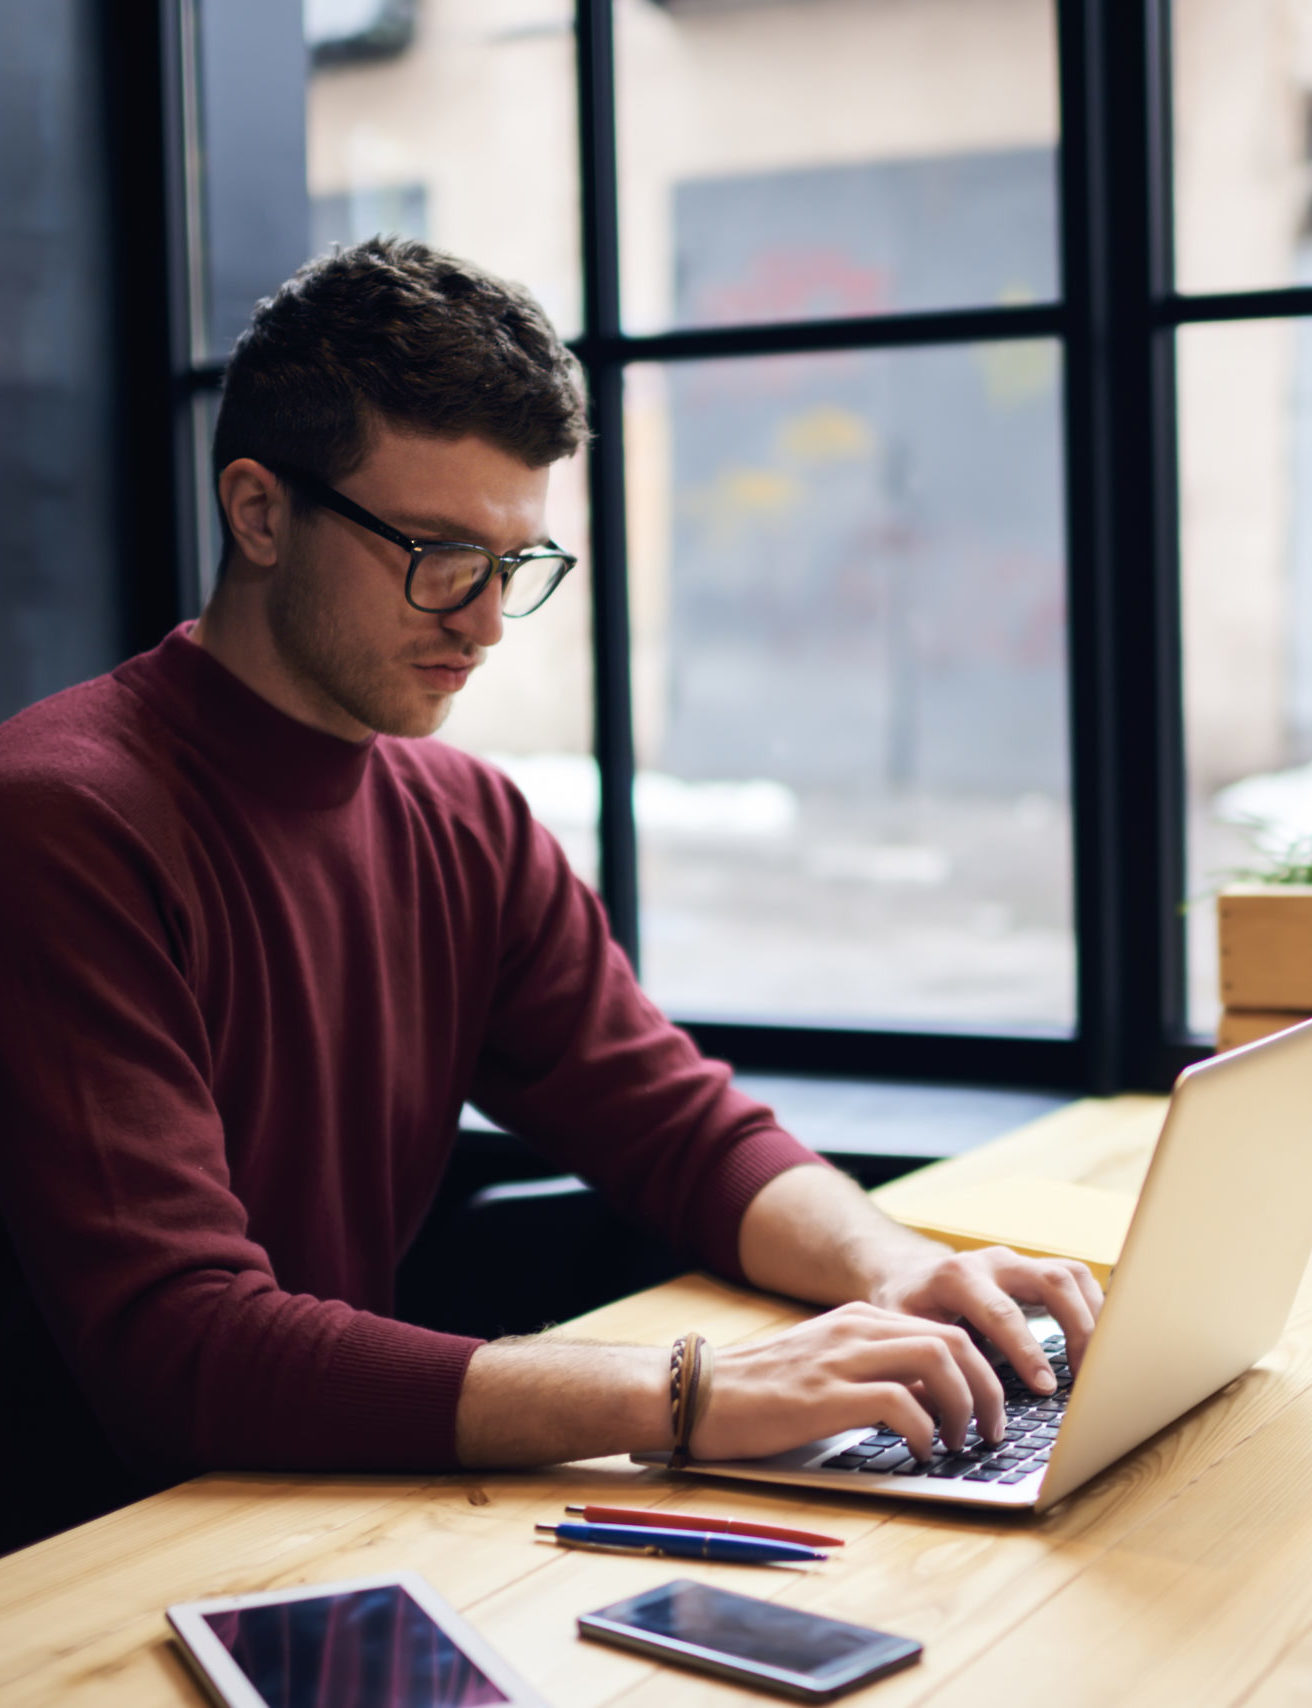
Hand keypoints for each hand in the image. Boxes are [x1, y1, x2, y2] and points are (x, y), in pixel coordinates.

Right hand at [689, 1301, 1009, 1462]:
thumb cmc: (760, 1393)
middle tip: (993, 1430)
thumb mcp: (826, 1366)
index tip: (991, 1408)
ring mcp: (841, 1359)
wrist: (698, 1394)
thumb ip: (873, 1371)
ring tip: (962, 1442)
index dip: (981, 1371)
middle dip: (988, 1388)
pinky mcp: (826, 1395)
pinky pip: (900, 1402)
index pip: (945, 1329)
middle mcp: (856, 1329)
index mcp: (859, 1320)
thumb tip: (930, 1400)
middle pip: (954, 1341)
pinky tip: (920, 1452)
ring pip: (938, 1361)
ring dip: (965, 1406)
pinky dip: (924, 1429)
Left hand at [874, 1243, 1102, 1417]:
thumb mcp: (899, 1335)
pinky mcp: (1033, 1271)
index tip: (1046, 1388)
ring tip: (1102, 1363)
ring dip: (1093, 1317)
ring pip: (1070, 1276)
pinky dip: (1094, 1308)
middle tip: (1088, 1377)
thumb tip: (944, 1411)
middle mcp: (992, 1262)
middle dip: (1077, 1329)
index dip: (1027, 1352)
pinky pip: (1075, 1279)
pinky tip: (1100, 1344)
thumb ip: (920, 1366)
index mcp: (956, 1276)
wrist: (905, 1275)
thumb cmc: (904, 1312)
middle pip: (1051, 1282)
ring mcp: (1016, 1263)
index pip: (1002, 1313)